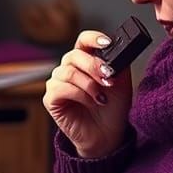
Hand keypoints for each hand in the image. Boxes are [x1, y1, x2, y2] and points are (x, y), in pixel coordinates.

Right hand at [43, 29, 132, 158]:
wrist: (107, 134)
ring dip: (88, 84)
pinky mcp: (51, 99)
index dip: (93, 38)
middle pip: (74, 55)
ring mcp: (57, 83)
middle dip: (93, 66)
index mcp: (85, 61)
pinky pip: (61, 88)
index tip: (107, 43)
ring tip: (101, 97)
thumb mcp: (121, 82)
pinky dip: (79, 95)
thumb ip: (118, 64)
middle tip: (108, 78)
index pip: (83, 40)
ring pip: (68, 72)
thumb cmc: (112, 109)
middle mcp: (68, 68)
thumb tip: (118, 51)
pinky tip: (90, 103)